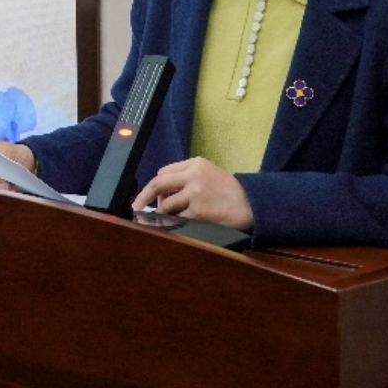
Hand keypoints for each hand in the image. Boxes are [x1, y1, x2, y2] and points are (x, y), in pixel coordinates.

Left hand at [130, 157, 253, 230]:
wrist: (250, 204)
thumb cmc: (229, 191)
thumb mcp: (209, 173)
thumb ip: (187, 177)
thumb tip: (161, 193)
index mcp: (196, 163)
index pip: (164, 172)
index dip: (155, 185)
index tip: (148, 194)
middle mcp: (194, 175)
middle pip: (158, 183)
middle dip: (143, 196)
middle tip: (136, 206)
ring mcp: (195, 193)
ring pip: (165, 204)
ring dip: (162, 214)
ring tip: (168, 218)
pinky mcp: (198, 211)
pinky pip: (176, 219)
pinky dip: (173, 223)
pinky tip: (179, 224)